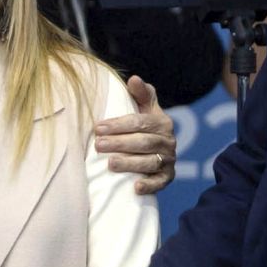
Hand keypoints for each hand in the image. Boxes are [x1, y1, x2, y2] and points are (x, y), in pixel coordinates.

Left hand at [94, 76, 175, 193]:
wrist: (157, 150)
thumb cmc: (143, 125)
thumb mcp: (145, 107)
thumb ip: (141, 94)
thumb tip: (134, 79)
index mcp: (162, 123)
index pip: (140, 122)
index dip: (119, 125)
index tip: (98, 128)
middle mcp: (168, 142)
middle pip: (143, 143)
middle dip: (120, 143)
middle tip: (98, 145)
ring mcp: (168, 161)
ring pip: (150, 163)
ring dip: (130, 164)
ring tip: (110, 164)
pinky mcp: (167, 178)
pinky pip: (160, 183)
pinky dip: (149, 185)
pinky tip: (135, 187)